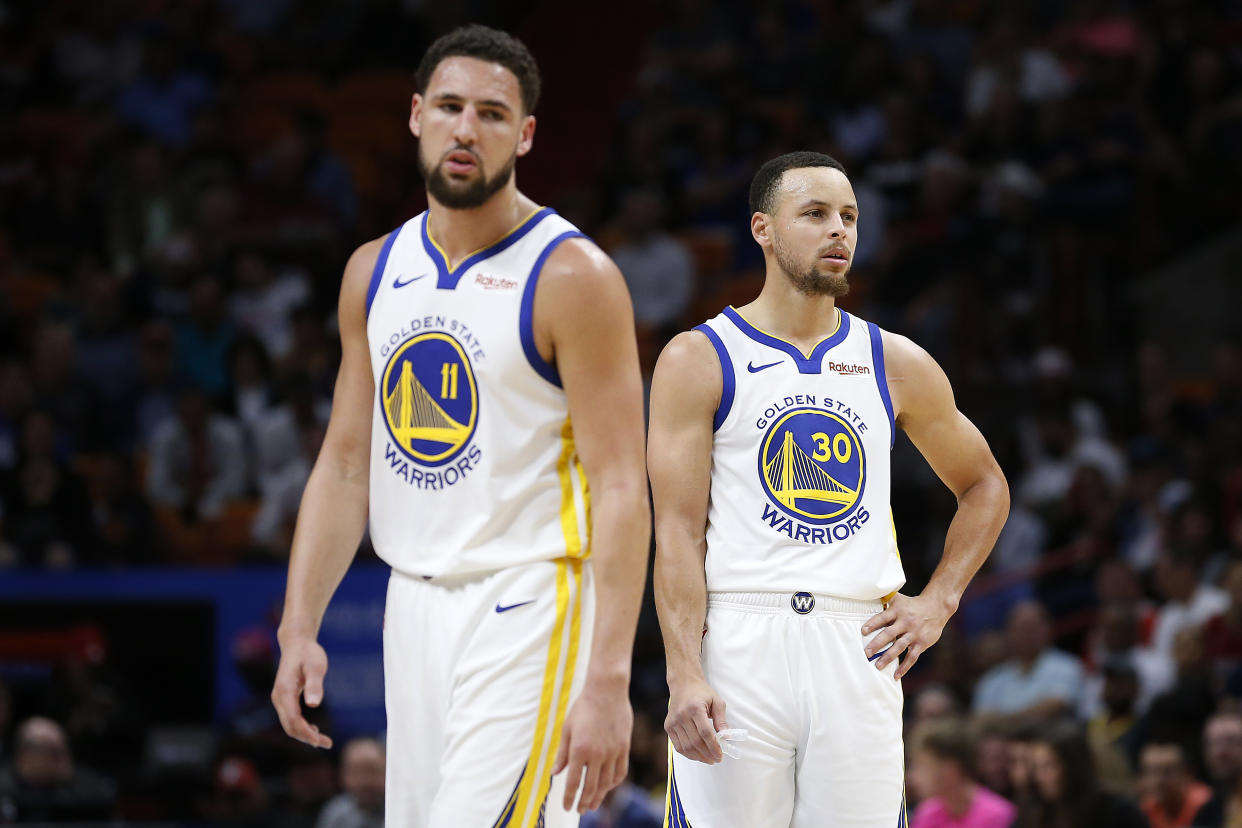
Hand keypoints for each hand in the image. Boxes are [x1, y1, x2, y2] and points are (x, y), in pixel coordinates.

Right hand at [270, 633, 332, 748]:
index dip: (305, 733)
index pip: (292, 720)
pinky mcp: (283, 698)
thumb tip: (314, 705)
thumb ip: (315, 685)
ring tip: (322, 740)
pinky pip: (289, 718)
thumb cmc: (308, 653)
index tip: (320, 741)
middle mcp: (278, 697)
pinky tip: (314, 730)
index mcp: (285, 691)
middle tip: (326, 743)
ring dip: (303, 734)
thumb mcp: (316, 666)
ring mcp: (279, 698)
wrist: (296, 643)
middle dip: (306, 737)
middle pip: (289, 726)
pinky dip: (300, 727)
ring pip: (288, 724)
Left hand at [552, 680, 631, 812]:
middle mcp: (597, 754)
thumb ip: (562, 754)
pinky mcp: (624, 748)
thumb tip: (554, 774)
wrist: (607, 691)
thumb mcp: (567, 729)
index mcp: (579, 750)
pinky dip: (613, 783)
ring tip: (593, 804)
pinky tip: (608, 787)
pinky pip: (620, 772)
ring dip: (599, 796)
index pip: (573, 782)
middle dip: (584, 802)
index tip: (567, 807)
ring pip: (607, 783)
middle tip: (580, 811)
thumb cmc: (583, 707)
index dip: (569, 798)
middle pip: (591, 787)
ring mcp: (612, 752)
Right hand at [665, 675, 727, 763]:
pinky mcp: (668, 726)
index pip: (705, 733)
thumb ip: (721, 720)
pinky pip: (678, 746)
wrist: (683, 683)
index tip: (720, 755)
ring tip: (708, 759)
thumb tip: (726, 738)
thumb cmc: (701, 692)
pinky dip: (688, 754)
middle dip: (708, 754)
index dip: (714, 747)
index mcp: (695, 707)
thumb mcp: (717, 702)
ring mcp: (673, 722)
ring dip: (699, 756)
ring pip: (686, 747)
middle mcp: (682, 715)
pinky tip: (697, 755)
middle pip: (696, 742)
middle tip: (716, 759)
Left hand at [861, 592, 952, 679]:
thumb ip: (885, 600)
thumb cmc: (912, 604)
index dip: (873, 624)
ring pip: (899, 647)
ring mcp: (914, 634)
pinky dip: (904, 667)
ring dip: (888, 657)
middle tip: (867, 653)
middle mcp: (905, 622)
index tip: (863, 631)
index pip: (883, 617)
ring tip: (878, 666)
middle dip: (877, 644)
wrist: (936, 608)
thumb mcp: (899, 599)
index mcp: (897, 611)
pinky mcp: (921, 643)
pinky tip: (896, 675)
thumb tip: (868, 596)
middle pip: (889, 634)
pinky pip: (912, 657)